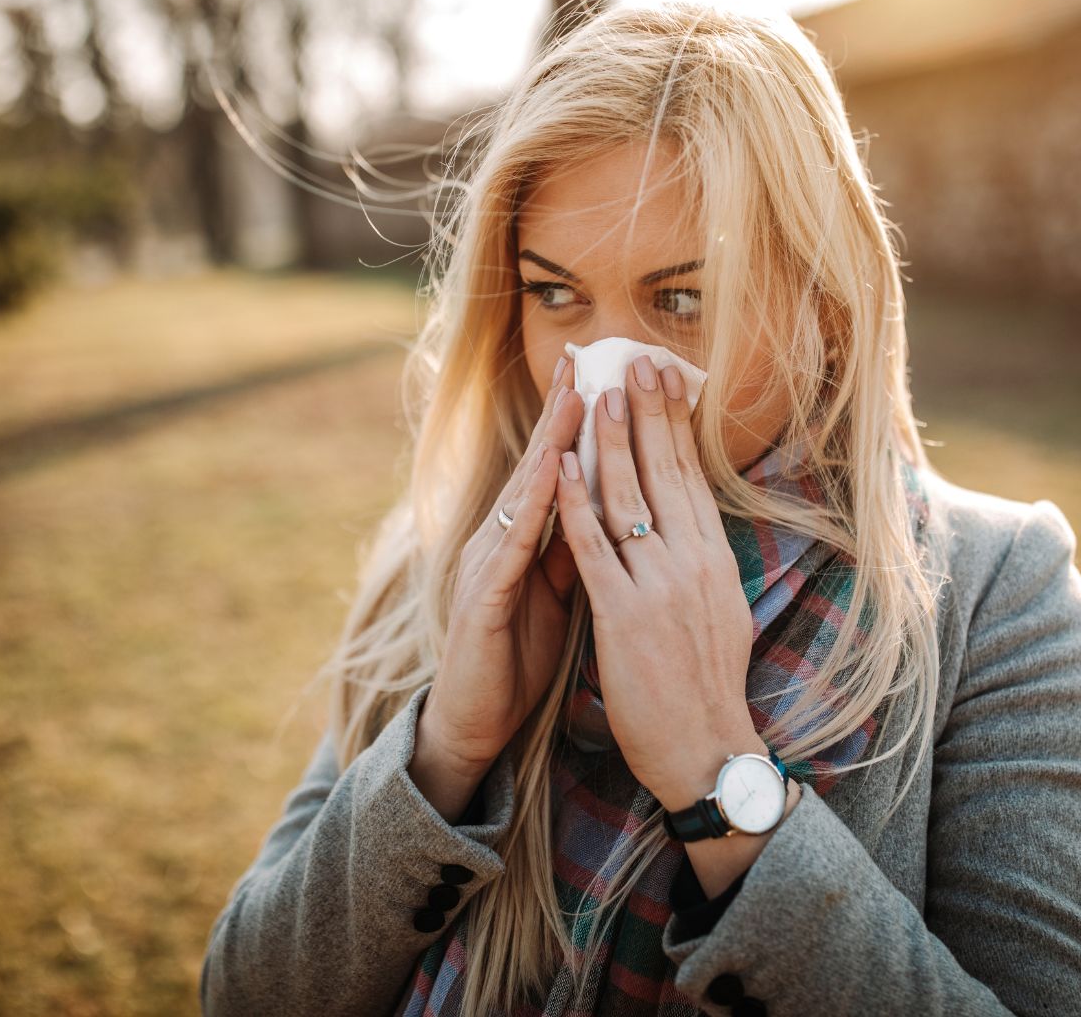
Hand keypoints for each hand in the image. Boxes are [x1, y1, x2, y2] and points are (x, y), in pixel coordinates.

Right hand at [420, 356, 584, 773]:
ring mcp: (487, 564)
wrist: (476, 720)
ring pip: (524, 494)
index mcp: (522, 540)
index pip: (554, 471)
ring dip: (551, 444)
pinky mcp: (481, 597)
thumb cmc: (515, 655)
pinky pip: (512, 545)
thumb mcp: (557, 595)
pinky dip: (535, 507)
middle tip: (585, 360)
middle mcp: (500, 540)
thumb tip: (604, 510)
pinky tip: (552, 475)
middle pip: (538, 466)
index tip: (603, 377)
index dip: (575, 425)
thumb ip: (573, 551)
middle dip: (562, 413)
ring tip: (576, 397)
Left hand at [552, 354, 764, 809]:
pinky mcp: (624, 615)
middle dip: (647, 414)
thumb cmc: (707, 685)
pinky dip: (576, 501)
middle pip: (665, 473)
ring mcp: (659, 587)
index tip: (663, 380)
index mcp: (715, 560)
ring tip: (597, 393)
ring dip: (610, 441)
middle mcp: (693, 564)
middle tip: (632, 361)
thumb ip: (701, 563)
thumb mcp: (720, 611)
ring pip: (630, 498)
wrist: (706, 749)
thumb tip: (694, 521)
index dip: (675, 425)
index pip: (691, 477)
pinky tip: (563, 465)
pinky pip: (594, 546)